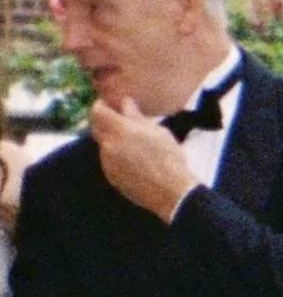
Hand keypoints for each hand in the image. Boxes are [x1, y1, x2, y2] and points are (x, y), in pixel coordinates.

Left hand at [91, 97, 199, 225]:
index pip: (97, 110)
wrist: (172, 193)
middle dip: (105, 122)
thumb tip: (125, 103)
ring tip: (133, 144)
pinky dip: (117, 156)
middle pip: (96, 127)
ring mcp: (108, 163)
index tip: (111, 105)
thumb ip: (136, 117)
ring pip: (103, 144)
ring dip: (112, 140)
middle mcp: (109, 145)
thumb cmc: (169, 159)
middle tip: (121, 122)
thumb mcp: (157, 132)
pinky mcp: (112, 177)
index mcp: (120, 130)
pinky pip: (109, 161)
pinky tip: (135, 161)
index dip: (101, 105)